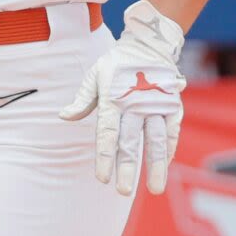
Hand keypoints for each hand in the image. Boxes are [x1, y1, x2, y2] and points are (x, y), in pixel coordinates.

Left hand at [59, 1, 187, 196]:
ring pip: (156, 140)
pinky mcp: (172, 105)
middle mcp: (135, 104)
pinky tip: (165, 165)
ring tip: (155, 189)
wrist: (149, 43)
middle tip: (123, 191)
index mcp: (113, 98)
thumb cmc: (116, 64)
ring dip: (155, 165)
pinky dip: (169, 148)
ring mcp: (156, 105)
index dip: (105, 156)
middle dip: (127, 168)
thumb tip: (64, 116)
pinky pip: (172, 130)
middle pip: (130, 141)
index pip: (107, 133)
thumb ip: (83, 99)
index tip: (103, 178)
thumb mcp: (95, 76)